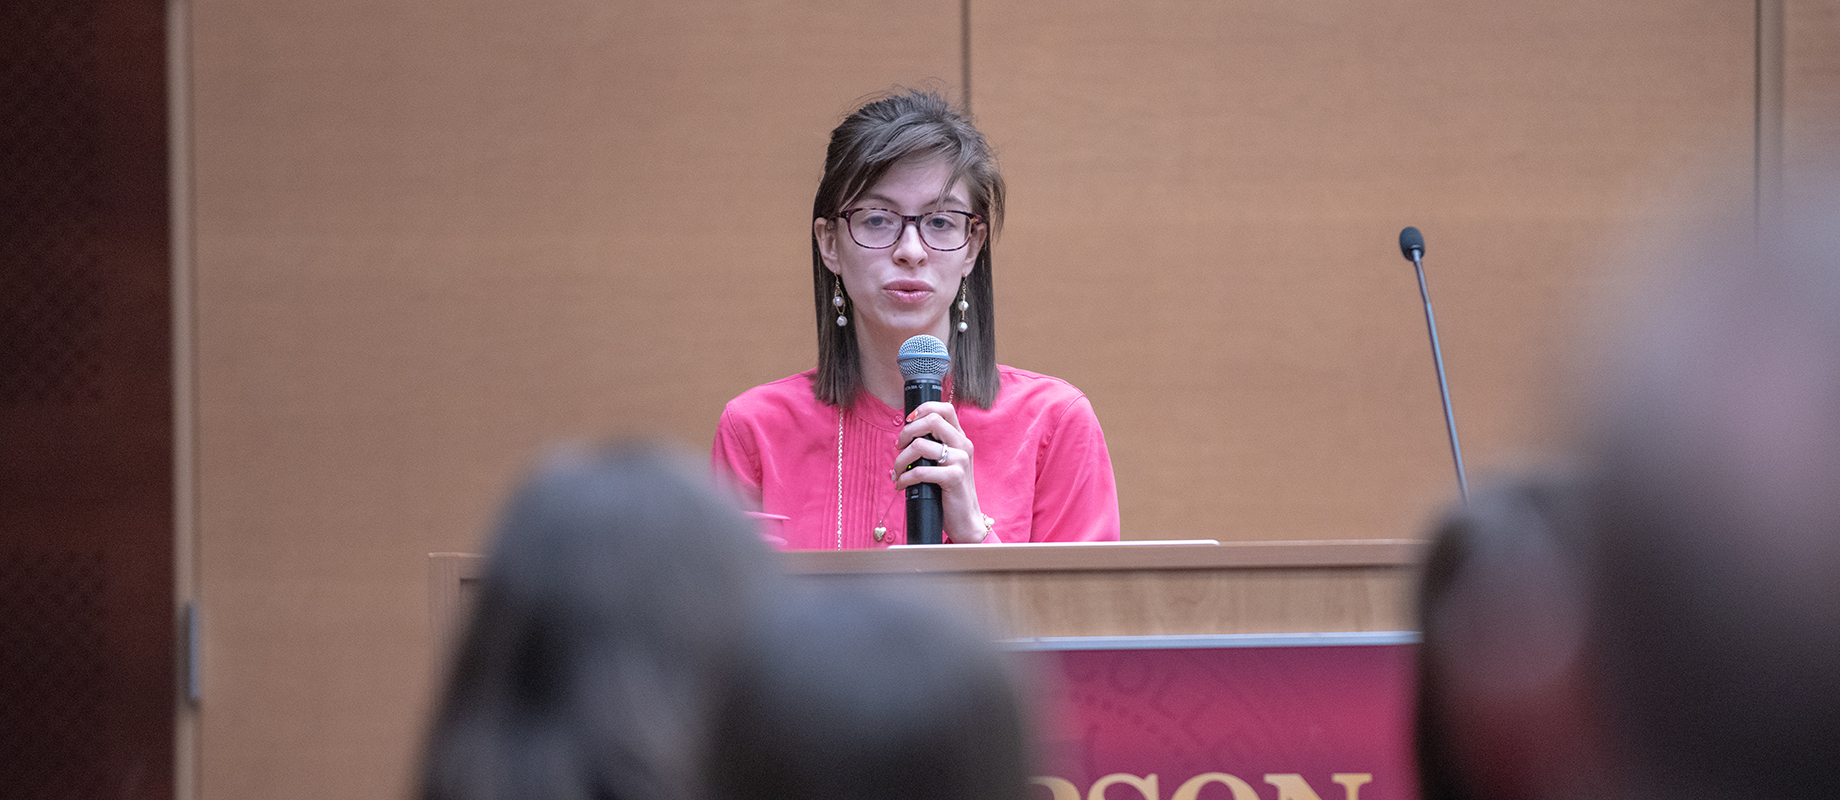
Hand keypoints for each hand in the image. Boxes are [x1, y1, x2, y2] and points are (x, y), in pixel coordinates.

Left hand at [893, 400, 990, 542]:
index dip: (922, 410)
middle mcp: (963, 445)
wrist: (965, 519)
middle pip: (931, 420)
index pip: (944, 409)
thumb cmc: (949, 492)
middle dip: (907, 432)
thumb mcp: (943, 464)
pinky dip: (905, 479)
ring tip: (897, 473)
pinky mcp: (954, 477)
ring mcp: (960, 460)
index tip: (908, 423)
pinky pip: (920, 471)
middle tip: (898, 448)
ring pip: (920, 445)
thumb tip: (904, 437)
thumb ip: (932, 447)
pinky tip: (901, 486)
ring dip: (900, 460)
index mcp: (960, 438)